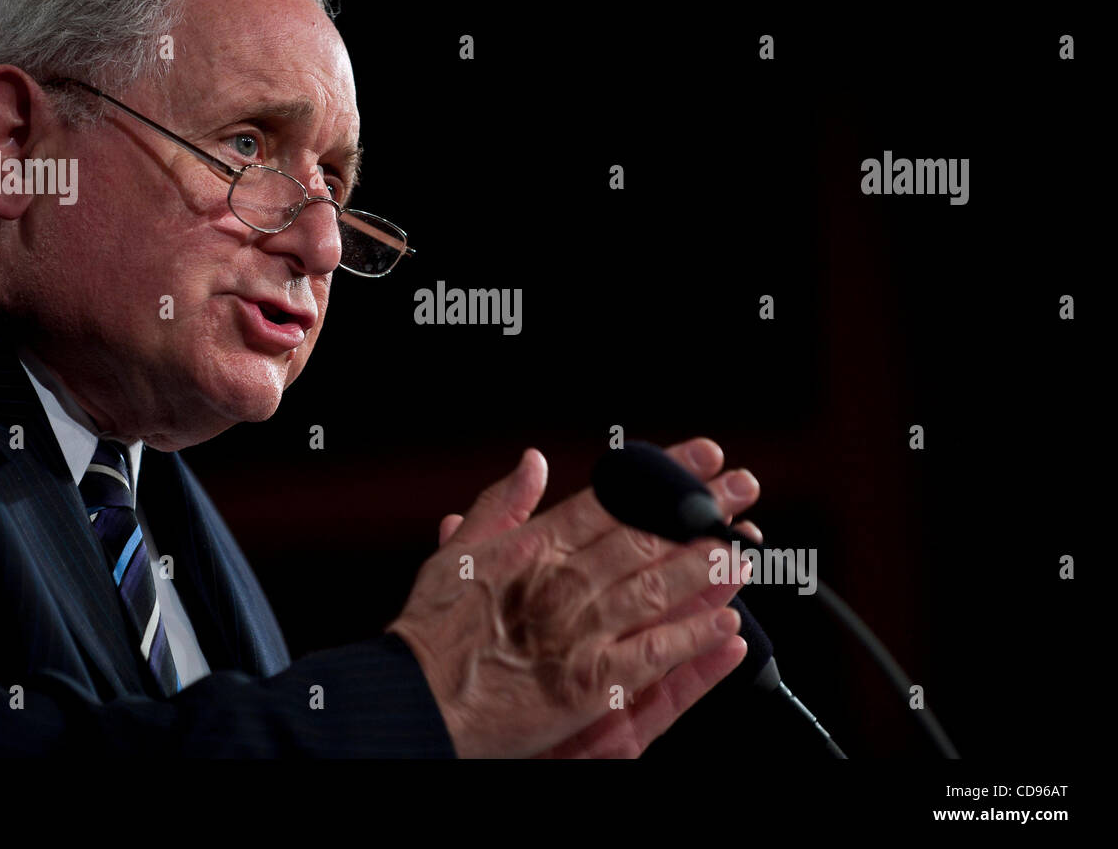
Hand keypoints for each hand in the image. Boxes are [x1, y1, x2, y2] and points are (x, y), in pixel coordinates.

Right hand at [387, 437, 761, 757]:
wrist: (415, 699)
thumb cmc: (433, 628)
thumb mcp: (458, 551)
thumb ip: (502, 504)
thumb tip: (533, 461)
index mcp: (536, 547)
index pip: (614, 499)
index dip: (664, 475)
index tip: (703, 458)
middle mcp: (564, 582)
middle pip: (647, 537)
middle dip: (701, 512)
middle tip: (744, 492)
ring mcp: (581, 632)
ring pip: (659, 590)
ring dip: (707, 567)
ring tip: (743, 549)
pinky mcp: (591, 683)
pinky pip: (655, 654)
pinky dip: (692, 636)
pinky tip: (724, 622)